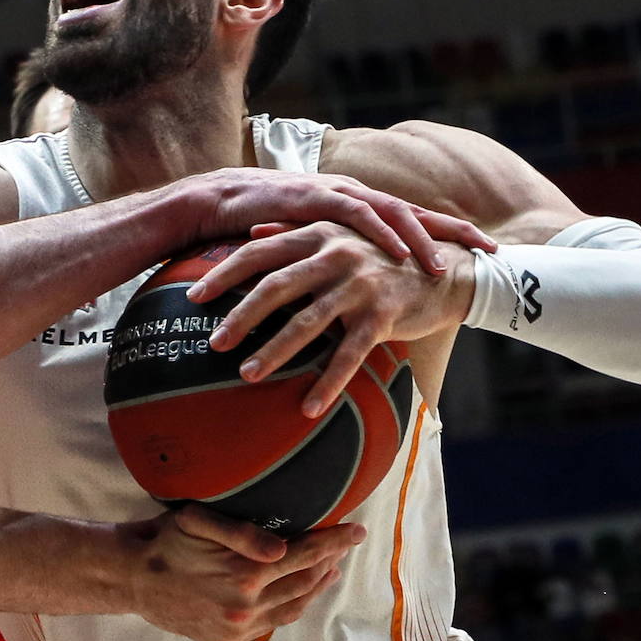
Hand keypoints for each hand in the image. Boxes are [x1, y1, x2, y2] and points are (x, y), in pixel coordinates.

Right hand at [123, 503, 363, 640]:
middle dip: (329, 561)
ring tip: (328, 569)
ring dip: (314, 587)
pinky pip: (269, 624)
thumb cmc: (167, 540)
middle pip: (304, 583)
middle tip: (343, 544)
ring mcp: (237, 628)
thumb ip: (243, 531)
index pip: (304, 554)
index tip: (356, 531)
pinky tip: (293, 592)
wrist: (132, 577)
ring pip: (292, 608)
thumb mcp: (199, 520)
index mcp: (243, 573)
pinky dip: (289, 606)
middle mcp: (245, 606)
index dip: (333, 542)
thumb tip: (284, 548)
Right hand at [185, 168, 494, 275]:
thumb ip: (337, 263)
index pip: (412, 218)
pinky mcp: (315, 199)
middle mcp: (354, 195)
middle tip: (491, 252)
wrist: (219, 201)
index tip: (487, 251)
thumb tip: (363, 294)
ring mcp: (337, 194)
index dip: (450, 234)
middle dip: (455, 232)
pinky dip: (381, 232)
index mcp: (357, 207)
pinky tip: (398, 252)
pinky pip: (357, 215)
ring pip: (393, 212)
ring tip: (444, 266)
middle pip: (416, 212)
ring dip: (421, 238)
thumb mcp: (311, 249)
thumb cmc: (263, 228)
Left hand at [186, 221, 477, 416]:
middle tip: (213, 344)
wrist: (447, 270)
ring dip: (275, 351)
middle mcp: (335, 255)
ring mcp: (359, 284)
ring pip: (307, 322)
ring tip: (247, 375)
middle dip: (240, 316)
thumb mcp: (340, 237)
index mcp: (319, 235)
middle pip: (276, 287)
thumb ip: (295, 233)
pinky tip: (307, 407)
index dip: (224, 273)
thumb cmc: (383, 256)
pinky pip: (349, 354)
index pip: (260, 252)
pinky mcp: (383, 314)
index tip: (193, 296)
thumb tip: (251, 234)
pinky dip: (327, 382)